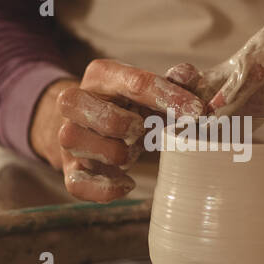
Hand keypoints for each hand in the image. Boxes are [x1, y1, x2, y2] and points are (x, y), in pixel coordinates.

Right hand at [31, 60, 204, 202]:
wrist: (92, 125)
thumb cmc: (128, 106)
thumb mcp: (149, 91)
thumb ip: (171, 83)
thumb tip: (189, 75)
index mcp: (101, 75)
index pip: (133, 82)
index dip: (168, 97)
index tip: (196, 111)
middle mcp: (75, 101)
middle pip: (91, 109)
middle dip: (125, 124)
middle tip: (145, 130)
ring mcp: (67, 136)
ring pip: (74, 141)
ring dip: (114, 153)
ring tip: (131, 153)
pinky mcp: (69, 167)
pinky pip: (77, 182)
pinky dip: (104, 188)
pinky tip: (127, 184)